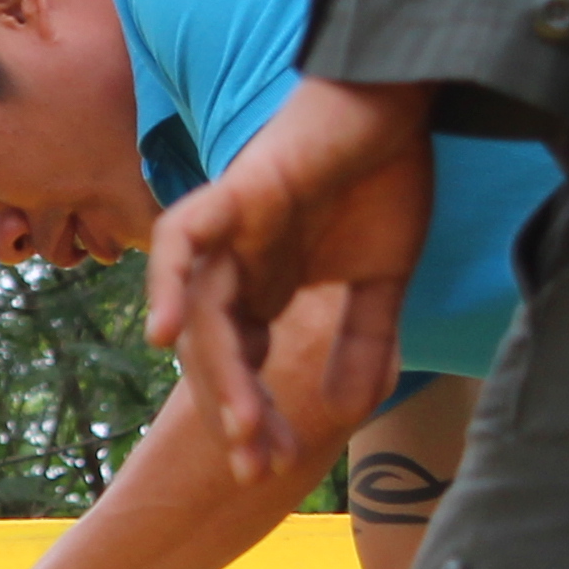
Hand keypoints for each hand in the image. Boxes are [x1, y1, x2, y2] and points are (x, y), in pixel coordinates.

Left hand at [140, 77, 438, 480]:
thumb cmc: (386, 175)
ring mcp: (230, 230)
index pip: (243, 368)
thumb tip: (349, 407)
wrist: (401, 101)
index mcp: (263, 287)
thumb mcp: (382, 279)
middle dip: (235, 413)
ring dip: (218, 373)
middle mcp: (236, 265)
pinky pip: (181, 239)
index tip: (279, 465)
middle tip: (259, 467)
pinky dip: (169, 283)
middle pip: (216, 354)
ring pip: (205, 315)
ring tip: (240, 428)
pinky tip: (167, 334)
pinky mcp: (235, 194)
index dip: (258, 417)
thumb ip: (363, 338)